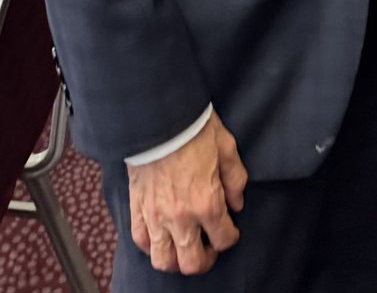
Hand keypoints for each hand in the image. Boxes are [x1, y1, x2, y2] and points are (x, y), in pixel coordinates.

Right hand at [126, 110, 247, 274]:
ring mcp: (156, 216)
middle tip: (210, 246)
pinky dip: (151, 246)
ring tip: (185, 246)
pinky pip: (141, 242)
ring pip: (164, 261)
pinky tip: (162, 236)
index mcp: (207, 202)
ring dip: (177, 260)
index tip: (231, 229)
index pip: (224, 239)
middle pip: (193, 263)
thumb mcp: (226, 147)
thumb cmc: (194, 128)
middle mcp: (181, 217)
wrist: (158, 116)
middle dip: (206, 259)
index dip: (231, 236)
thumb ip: (235, 179)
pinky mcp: (137, 208)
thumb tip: (237, 203)